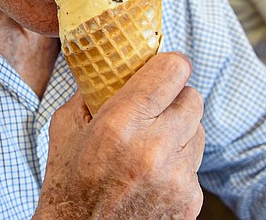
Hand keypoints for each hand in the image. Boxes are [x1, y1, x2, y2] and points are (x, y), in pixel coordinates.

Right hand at [34, 52, 204, 219]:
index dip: (171, 64)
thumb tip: (115, 65)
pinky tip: (153, 176)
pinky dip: (179, 165)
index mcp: (120, 124)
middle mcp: (153, 149)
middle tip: (157, 107)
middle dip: (176, 98)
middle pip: (193, 98)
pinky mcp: (190, 202)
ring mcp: (176, 179)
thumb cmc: (68, 187)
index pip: (172, 71)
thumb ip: (92, 92)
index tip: (167, 67)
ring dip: (180, 131)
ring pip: (199, 131)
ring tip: (151, 145)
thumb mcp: (66, 129)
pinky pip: (195, 166)